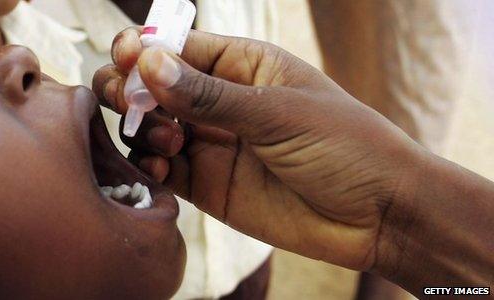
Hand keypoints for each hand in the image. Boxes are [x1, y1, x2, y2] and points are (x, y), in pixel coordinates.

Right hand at [92, 28, 425, 270]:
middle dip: (130, 88)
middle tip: (131, 102)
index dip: (145, 49)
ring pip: (149, 127)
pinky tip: (162, 167)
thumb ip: (210, 95)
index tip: (126, 56)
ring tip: (168, 140)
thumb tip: (148, 63)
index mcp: (242, 65)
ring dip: (143, 128)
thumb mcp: (279, 113)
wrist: (380, 217)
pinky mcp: (206, 185)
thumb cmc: (347, 147)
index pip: (177, 46)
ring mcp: (210, 143)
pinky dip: (149, 165)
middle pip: (151, 85)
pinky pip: (161, 168)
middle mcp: (218, 101)